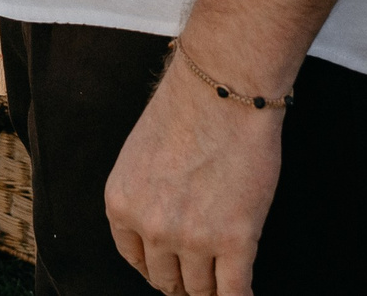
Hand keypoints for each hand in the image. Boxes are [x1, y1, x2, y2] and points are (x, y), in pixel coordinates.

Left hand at [103, 55, 284, 295]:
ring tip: (222, 281)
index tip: (170, 272)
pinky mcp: (235, 240)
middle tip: (200, 278)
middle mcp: (151, 226)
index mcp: (121, 204)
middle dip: (184, 281)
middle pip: (167, 279)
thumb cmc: (187, 112)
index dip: (156, 269)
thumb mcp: (139, 157)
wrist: (224, 90)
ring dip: (211, 288)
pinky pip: (234, 292)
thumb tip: (160, 233)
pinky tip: (245, 294)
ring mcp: (193, 238)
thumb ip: (144, 196)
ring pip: (201, 289)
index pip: (135, 259)